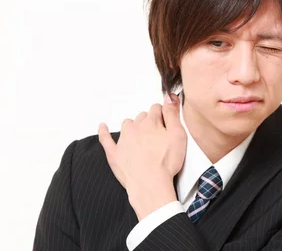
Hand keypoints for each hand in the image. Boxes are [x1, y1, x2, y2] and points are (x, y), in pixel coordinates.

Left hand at [98, 93, 186, 219]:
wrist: (150, 183)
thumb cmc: (165, 162)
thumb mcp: (178, 135)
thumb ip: (173, 114)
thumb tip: (169, 97)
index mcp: (151, 122)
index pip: (157, 108)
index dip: (163, 114)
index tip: (166, 120)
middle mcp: (135, 128)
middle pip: (142, 116)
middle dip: (150, 121)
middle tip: (157, 132)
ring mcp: (123, 140)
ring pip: (127, 125)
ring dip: (133, 126)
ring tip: (140, 134)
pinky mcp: (115, 153)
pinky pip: (105, 139)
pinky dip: (104, 132)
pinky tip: (103, 127)